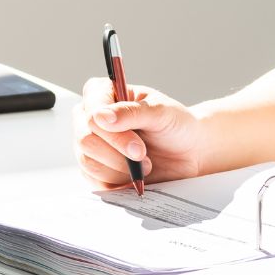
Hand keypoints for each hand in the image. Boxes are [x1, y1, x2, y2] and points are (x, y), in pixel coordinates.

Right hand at [73, 78, 206, 188]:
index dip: (112, 132)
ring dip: (121, 168)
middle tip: (143, 155)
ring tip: (145, 164)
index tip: (137, 146)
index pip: (91, 112)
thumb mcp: (161, 111)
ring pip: (89, 162)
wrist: (188, 152)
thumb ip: (132, 112)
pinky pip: (95, 181)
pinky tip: (135, 174)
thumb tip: (101, 116)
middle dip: (118, 153)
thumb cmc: (175, 125)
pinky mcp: (95, 169)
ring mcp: (91, 144)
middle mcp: (90, 117)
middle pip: (86, 139)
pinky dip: (119, 181)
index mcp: (103, 92)